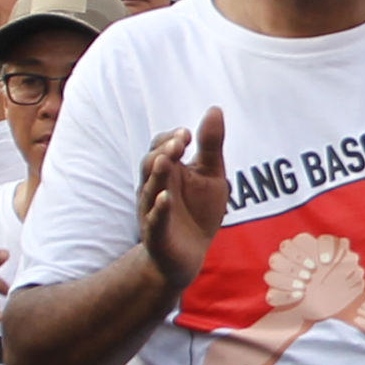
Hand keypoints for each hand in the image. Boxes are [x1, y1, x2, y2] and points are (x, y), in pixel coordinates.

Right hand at [137, 111, 227, 290]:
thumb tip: (215, 108)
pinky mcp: (156, 234)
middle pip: (151, 163)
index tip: (188, 134)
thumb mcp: (210, 175)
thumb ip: (210, 146)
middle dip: (164, 151)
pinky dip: (159, 209)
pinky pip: (154, 219)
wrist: (189, 255)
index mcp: (168, 171)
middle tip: (181, 141)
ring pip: (150, 189)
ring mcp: (153, 210)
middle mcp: (155, 187)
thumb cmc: (198, 211)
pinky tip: (166, 198)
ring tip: (167, 160)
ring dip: (158, 174)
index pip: (162, 147)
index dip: (172, 140)